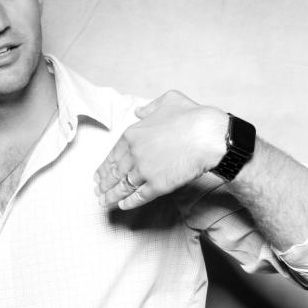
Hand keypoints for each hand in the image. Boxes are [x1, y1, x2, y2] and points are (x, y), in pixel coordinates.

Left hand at [94, 90, 226, 209]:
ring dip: (111, 196)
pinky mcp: (158, 186)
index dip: (104, 167)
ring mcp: (145, 171)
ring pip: (123, 187)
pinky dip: (129, 203)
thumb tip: (139, 111)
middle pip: (115, 173)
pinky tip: (123, 206)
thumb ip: (150, 107)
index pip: (113, 154)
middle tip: (98, 191)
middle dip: (104, 184)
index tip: (98, 175)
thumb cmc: (192, 117)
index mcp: (133, 134)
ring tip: (104, 202)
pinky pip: (140, 197)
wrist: (209, 136)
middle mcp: (135, 154)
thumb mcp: (168, 101)